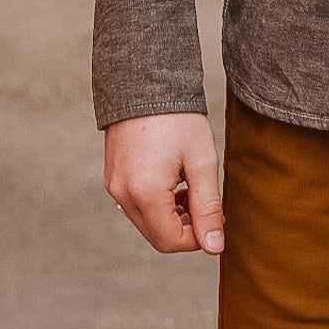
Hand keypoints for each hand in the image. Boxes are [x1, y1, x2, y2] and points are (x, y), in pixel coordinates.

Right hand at [103, 111, 224, 254]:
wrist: (146, 81)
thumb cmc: (178, 118)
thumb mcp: (202, 160)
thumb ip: (208, 206)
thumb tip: (215, 246)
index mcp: (145, 193)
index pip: (171, 242)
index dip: (198, 237)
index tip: (216, 216)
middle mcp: (122, 195)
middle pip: (157, 235)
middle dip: (185, 227)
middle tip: (206, 201)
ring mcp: (114, 186)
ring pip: (146, 222)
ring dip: (171, 215)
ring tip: (191, 186)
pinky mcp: (112, 176)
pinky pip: (135, 205)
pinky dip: (156, 203)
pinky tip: (173, 179)